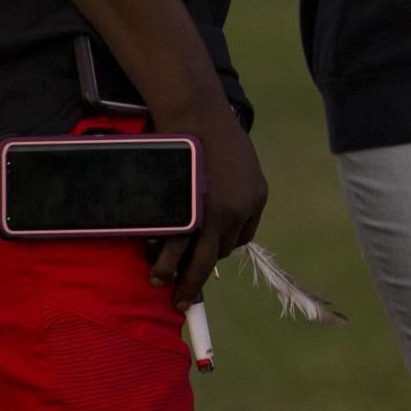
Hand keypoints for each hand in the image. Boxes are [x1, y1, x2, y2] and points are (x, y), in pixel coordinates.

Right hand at [149, 98, 266, 309]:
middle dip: (198, 279)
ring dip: (178, 277)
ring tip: (162, 285)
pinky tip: (154, 264)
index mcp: (256, 197)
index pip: (241, 238)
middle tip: (185, 299)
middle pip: (219, 254)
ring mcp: (215, 212)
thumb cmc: (215, 132)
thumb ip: (237, 188)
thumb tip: (222, 213)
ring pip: (197, 258)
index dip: (221, 249)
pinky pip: (178, 244)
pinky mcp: (191, 209)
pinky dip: (166, 259)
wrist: (197, 112)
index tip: (207, 255)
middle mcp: (240, 209)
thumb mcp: (241, 162)